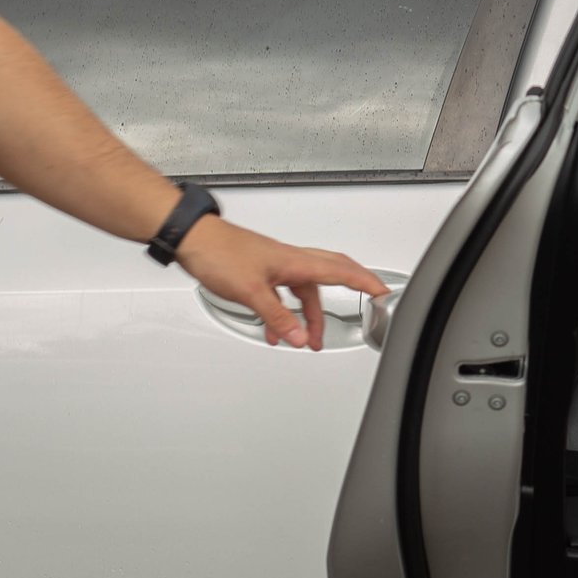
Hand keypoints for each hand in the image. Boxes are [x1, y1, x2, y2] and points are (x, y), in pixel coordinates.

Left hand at [174, 216, 389, 349]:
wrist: (192, 239)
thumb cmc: (219, 254)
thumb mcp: (252, 292)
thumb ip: (278, 318)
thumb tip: (300, 336)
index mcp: (296, 262)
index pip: (342, 272)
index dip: (367, 283)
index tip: (385, 292)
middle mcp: (291, 261)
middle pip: (332, 276)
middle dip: (348, 296)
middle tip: (363, 307)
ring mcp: (277, 265)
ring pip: (305, 290)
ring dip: (309, 315)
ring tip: (306, 338)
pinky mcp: (262, 270)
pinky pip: (284, 293)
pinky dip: (286, 312)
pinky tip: (274, 329)